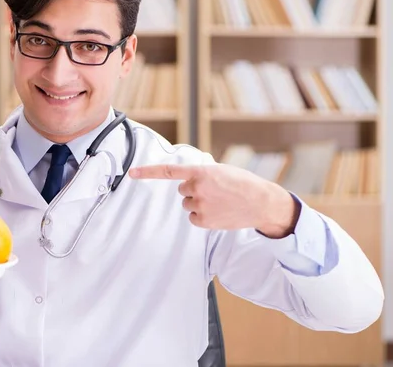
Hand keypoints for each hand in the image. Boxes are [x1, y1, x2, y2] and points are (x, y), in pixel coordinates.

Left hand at [129, 163, 297, 237]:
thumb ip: (201, 173)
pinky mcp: (203, 221)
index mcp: (201, 172)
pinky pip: (193, 217)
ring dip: (198, 203)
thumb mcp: (221, 170)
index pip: (168, 171)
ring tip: (219, 202)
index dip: (148, 172)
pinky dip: (202, 216)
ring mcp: (200, 205)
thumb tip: (186, 177)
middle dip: (193, 190)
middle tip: (214, 191)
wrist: (261, 202)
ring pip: (187, 204)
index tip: (131, 173)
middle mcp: (197, 188)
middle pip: (182, 190)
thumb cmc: (242, 183)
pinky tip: (217, 212)